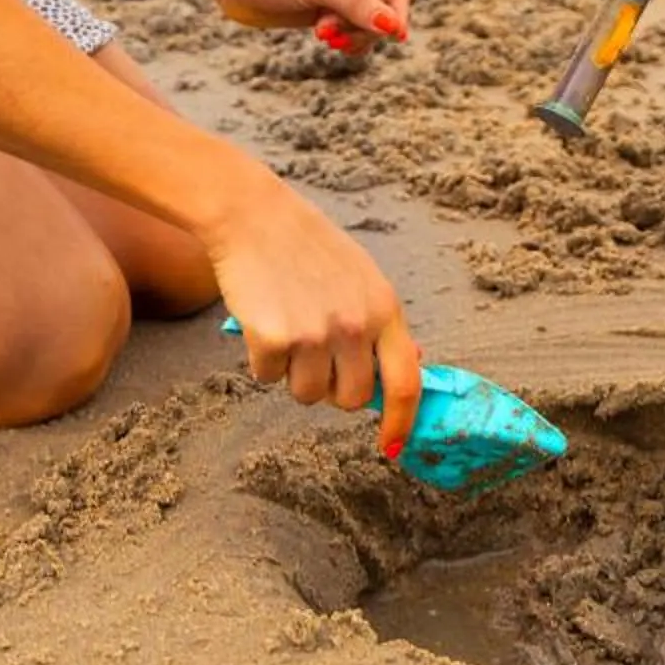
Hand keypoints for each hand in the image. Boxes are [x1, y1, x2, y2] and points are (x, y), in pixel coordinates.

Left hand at [203, 0, 412, 56]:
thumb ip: (357, 7)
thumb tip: (393, 27)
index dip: (400, 6)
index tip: (393, 34)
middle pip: (387, 6)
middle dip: (365, 25)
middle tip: (338, 36)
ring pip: (371, 23)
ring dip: (352, 34)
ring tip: (324, 35)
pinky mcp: (332, 10)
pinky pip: (354, 31)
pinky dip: (345, 39)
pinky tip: (325, 38)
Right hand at [208, 171, 422, 452]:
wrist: (255, 218)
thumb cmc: (309, 248)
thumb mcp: (364, 278)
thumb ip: (382, 325)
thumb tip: (410, 367)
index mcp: (385, 309)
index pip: (406, 382)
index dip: (401, 421)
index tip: (391, 446)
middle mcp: (355, 325)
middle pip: (350, 400)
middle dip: (332, 390)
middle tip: (315, 356)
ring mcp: (314, 333)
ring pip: (306, 395)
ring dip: (293, 375)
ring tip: (289, 327)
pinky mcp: (273, 339)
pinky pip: (267, 378)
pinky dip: (262, 359)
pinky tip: (263, 319)